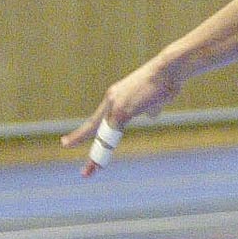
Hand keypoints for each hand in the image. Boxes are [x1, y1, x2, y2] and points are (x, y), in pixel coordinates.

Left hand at [60, 57, 181, 176]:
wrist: (169, 68)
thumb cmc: (167, 80)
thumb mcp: (156, 98)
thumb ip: (150, 109)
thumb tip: (150, 116)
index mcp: (117, 96)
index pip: (99, 118)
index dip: (89, 131)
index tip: (78, 138)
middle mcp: (111, 99)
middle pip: (93, 126)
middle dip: (79, 139)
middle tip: (67, 147)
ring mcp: (116, 105)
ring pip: (101, 133)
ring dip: (97, 154)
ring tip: (90, 169)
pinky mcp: (123, 110)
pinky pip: (111, 134)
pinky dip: (105, 149)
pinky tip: (99, 161)